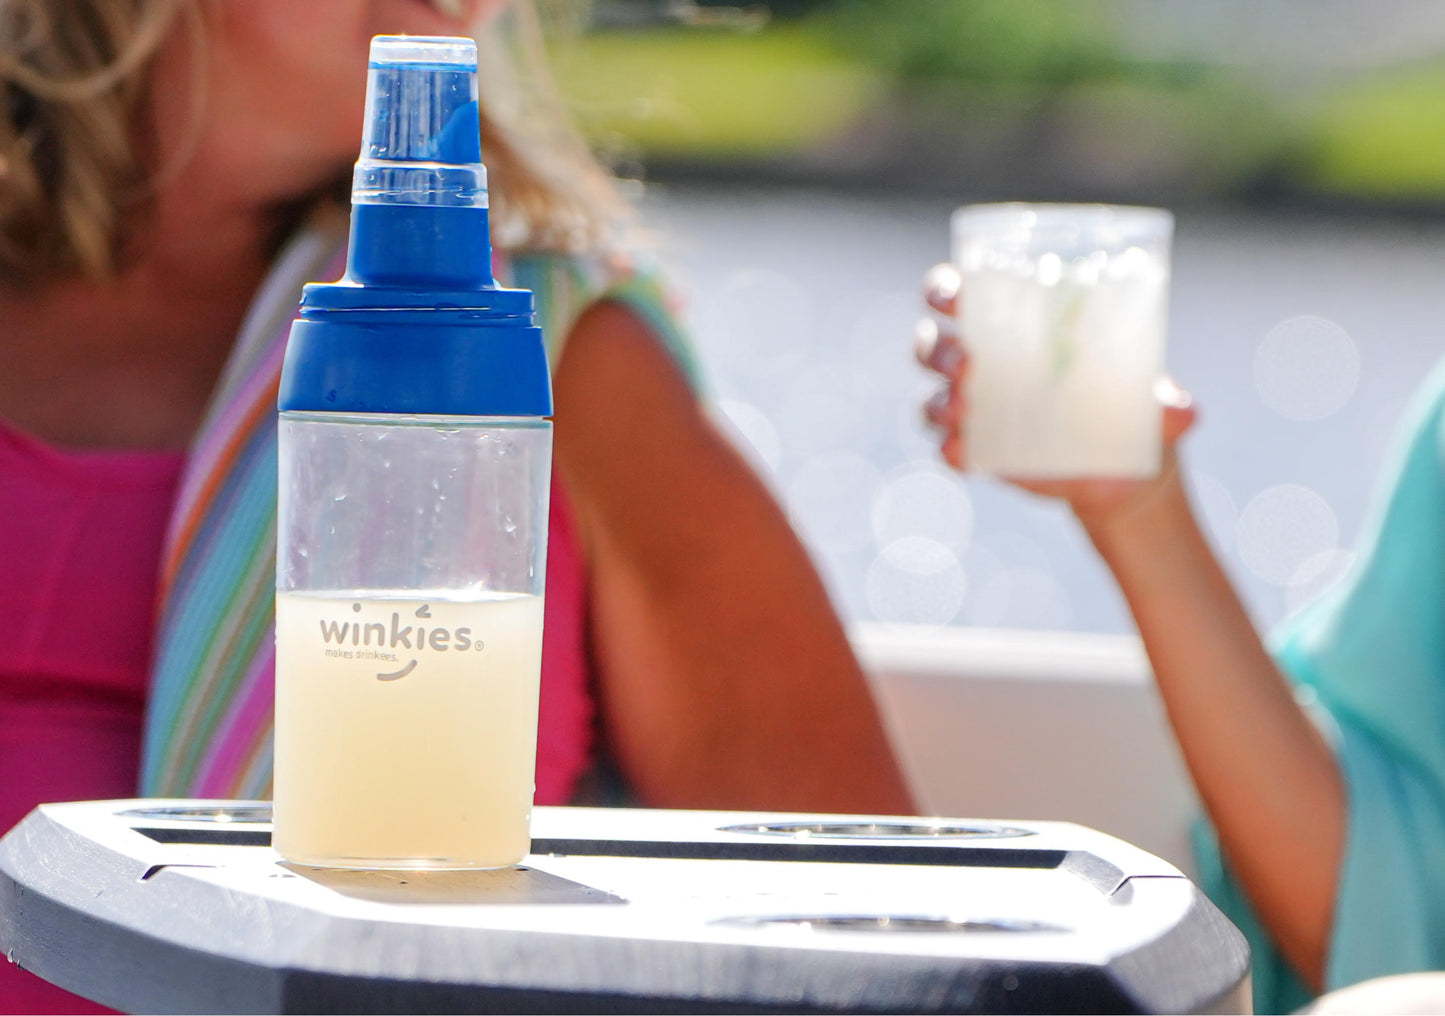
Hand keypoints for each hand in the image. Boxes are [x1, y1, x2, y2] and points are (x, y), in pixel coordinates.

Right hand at [914, 262, 1197, 530]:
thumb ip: (1167, 402)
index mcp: (1013, 324)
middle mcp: (982, 363)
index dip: (943, 289)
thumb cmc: (1131, 407)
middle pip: (931, 343)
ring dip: (938, 399)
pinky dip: (951, 451)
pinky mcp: (979, 454)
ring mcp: (975, 411)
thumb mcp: (1152, 397)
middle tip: (967, 362)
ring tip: (966, 408)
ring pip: (931, 397)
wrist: (1125, 470)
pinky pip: (949, 450)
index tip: (955, 296)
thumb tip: (1187, 414)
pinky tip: (963, 452)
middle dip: (936, 348)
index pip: (957, 292)